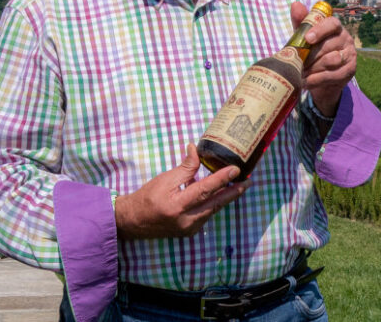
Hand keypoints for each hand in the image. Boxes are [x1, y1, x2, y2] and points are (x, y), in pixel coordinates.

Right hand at [114, 144, 250, 239]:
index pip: (205, 190)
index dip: (222, 178)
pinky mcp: (190, 232)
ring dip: (226, 197)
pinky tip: (220, 194)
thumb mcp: (165, 178)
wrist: (132, 222)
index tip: (235, 169)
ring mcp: (189, 229)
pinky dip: (213, 204)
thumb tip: (196, 149)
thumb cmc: (147, 197)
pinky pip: (206, 215)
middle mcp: (186, 220)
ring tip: (239, 185)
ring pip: (213, 210)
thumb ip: (185, 167)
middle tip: (248, 181)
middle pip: (216, 204)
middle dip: (234, 192)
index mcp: (177, 205)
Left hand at [291, 1, 355, 115]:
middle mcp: (346, 38)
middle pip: (329, 45)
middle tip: (296, 62)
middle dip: (310, 55)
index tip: (307, 38)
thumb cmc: (312, 52)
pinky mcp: (351, 70)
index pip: (332, 23)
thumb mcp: (304, 37)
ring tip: (300, 72)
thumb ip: (301, 22)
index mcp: (335, 27)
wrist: (320, 77)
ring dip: (313, 68)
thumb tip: (295, 4)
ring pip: (331, 60)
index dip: (320, 30)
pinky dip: (317, 79)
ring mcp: (350, 54)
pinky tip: (307, 82)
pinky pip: (333, 75)